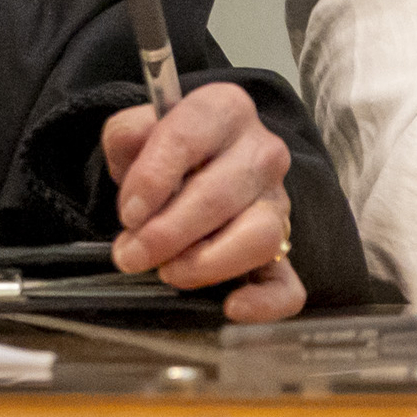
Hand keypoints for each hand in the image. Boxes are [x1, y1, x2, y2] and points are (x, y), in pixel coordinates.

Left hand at [99, 83, 302, 322]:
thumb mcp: (137, 135)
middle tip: (131, 254)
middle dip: (166, 233)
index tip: (128, 212)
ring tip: (169, 272)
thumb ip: (128, 135)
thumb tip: (138, 153)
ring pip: (259, 236)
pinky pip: (287, 284)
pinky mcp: (283, 251)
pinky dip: (263, 302)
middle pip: (219, 194)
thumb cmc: (166, 158)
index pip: (187, 137)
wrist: (195, 174)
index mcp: (225, 110)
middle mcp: (262, 152)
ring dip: (205, 262)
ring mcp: (278, 203)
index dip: (152, 178)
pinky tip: (231, 306)